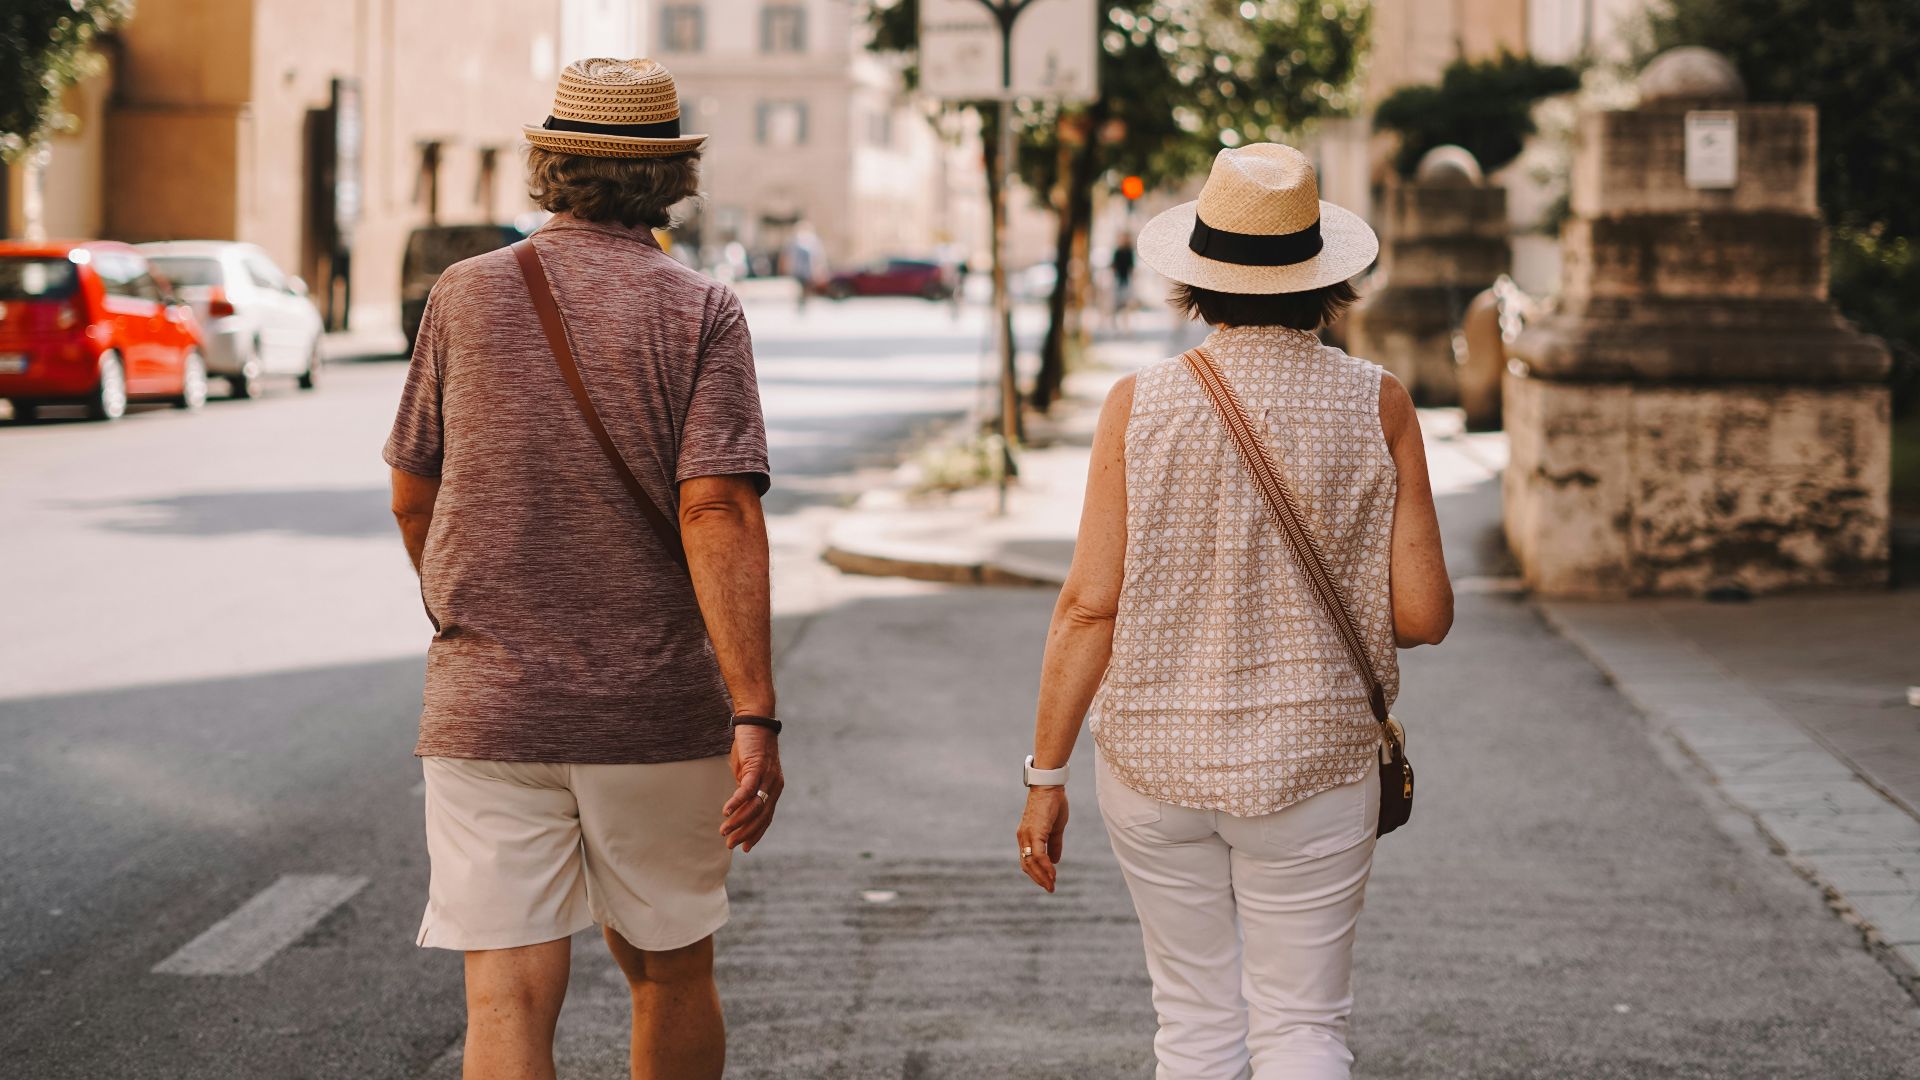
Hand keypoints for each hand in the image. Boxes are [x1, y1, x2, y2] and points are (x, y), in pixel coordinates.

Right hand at [722, 724, 782, 851]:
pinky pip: (748, 789)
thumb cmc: (750, 748)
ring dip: (738, 821)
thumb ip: (746, 790)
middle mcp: (774, 785)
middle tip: (730, 844)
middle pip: (761, 817)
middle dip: (745, 833)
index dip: (756, 834)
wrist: (755, 721)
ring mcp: (767, 776)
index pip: (767, 818)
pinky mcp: (757, 766)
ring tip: (724, 831)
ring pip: (754, 806)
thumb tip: (738, 807)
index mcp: (774, 789)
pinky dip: (737, 802)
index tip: (745, 848)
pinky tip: (726, 812)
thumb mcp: (748, 773)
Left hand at [1017, 787, 1067, 892]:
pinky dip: (1044, 866)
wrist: (1050, 786)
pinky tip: (1052, 872)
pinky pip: (1037, 854)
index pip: (1027, 861)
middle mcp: (1023, 838)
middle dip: (1038, 879)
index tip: (1047, 882)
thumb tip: (1055, 861)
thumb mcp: (1055, 829)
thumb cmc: (1052, 804)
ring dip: (1042, 876)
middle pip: (1026, 865)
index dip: (1036, 873)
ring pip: (1030, 862)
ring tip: (1052, 884)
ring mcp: (1027, 835)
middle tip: (1050, 888)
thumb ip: (1054, 844)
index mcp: (1027, 837)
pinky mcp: (1035, 832)